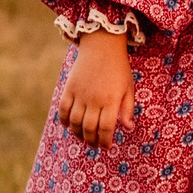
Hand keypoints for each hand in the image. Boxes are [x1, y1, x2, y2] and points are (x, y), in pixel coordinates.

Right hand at [59, 29, 135, 148]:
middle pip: (89, 128)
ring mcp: (79, 94)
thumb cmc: (119, 69)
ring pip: (74, 122)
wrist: (102, 47)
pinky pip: (63, 109)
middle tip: (94, 145)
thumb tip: (128, 127)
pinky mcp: (69, 88)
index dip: (105, 141)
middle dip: (92, 141)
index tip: (106, 146)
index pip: (106, 129)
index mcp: (111, 101)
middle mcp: (94, 100)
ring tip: (83, 138)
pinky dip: (64, 120)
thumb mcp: (129, 88)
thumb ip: (128, 109)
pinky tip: (69, 125)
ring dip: (78, 134)